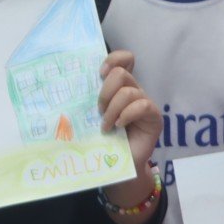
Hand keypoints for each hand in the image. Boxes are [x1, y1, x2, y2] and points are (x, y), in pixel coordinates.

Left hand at [100, 50, 161, 170]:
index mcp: (119, 87)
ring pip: (129, 91)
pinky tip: (119, 127)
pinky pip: (142, 105)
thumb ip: (88, 100)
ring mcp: (145, 103)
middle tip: (99, 110)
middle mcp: (133, 91)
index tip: (99, 73)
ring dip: (112, 109)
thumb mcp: (91, 116)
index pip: (125, 59)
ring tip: (106, 125)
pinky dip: (126, 115)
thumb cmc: (101, 139)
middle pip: (121, 73)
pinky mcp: (154, 117)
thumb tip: (70, 87)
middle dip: (106, 91)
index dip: (113, 59)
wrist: (116, 164)